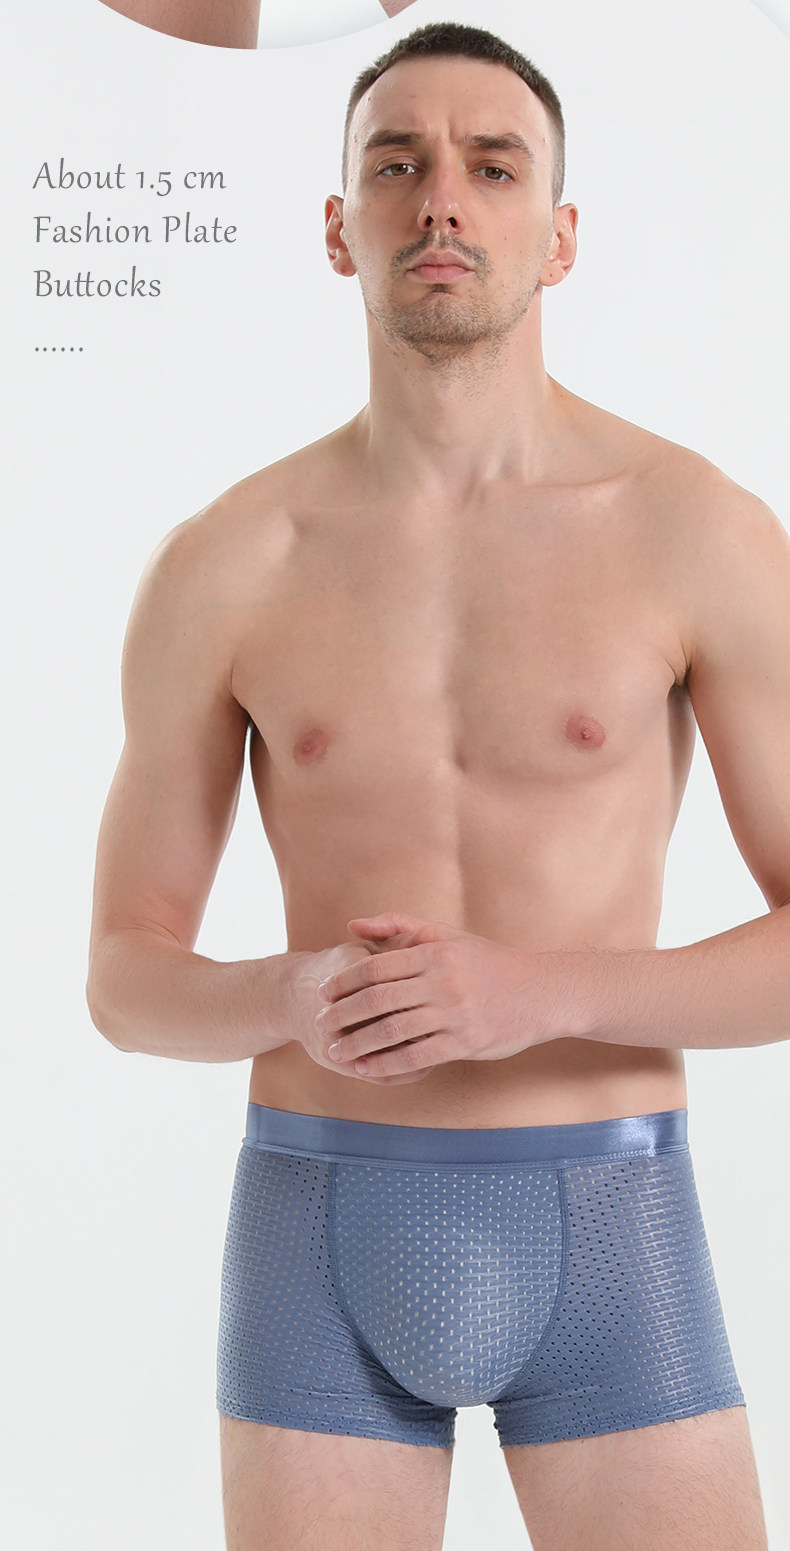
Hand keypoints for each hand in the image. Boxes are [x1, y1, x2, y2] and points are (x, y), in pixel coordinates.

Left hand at [314, 912, 554, 1080]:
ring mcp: (454, 1014)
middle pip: (378, 1000)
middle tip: (321, 1025)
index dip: (344, 982)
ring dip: (359, 1044)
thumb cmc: (489, 962)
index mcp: (435, 953)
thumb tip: (352, 926)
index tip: (322, 993)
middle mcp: (442, 982)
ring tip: (336, 1052)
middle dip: (343, 1015)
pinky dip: (388, 1065)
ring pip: (393, 1031)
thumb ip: (399, 925)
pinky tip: (368, 1069)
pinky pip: (417, 1056)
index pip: (376, 967)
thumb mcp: (447, 935)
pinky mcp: (465, 1042)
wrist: (541, 991)